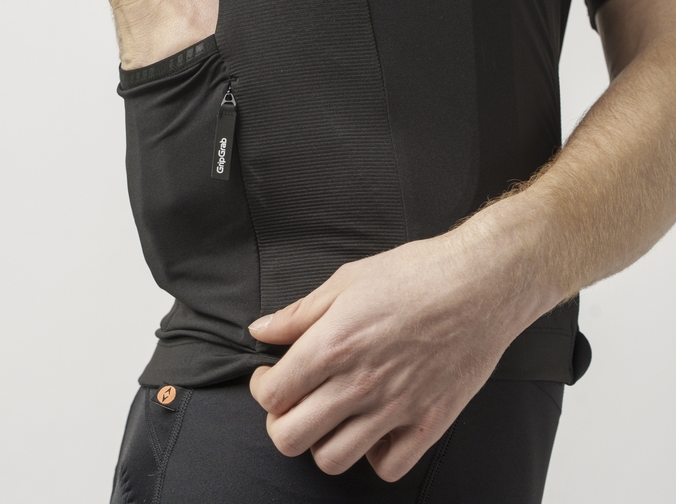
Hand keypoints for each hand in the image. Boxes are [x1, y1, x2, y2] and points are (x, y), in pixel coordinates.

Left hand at [248, 205, 558, 481]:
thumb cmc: (415, 273)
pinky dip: (372, 454)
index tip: (270, 376)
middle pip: (289, 437)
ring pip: (332, 459)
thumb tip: (261, 330)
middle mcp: (359, 383)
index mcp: (333, 344)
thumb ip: (299, 313)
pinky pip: (388, 467)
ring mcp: (396, 408)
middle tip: (292, 400)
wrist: (480, 282)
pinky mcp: (429, 422)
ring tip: (329, 414)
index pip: (272, 394)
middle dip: (280, 420)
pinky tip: (372, 426)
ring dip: (320, 440)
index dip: (262, 387)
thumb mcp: (346, 280)